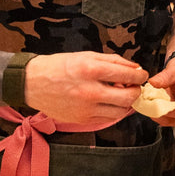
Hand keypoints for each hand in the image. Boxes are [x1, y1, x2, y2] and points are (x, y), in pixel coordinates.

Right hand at [24, 52, 147, 129]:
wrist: (32, 83)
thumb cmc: (60, 66)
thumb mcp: (87, 56)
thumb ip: (113, 61)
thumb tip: (134, 67)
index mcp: (91, 70)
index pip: (127, 75)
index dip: (140, 75)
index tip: (142, 75)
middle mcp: (90, 91)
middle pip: (128, 97)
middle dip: (136, 91)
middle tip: (135, 86)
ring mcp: (86, 108)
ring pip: (120, 111)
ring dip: (127, 103)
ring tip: (122, 94)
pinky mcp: (82, 120)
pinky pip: (107, 119)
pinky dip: (114, 111)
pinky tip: (111, 102)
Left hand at [148, 55, 174, 126]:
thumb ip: (165, 77)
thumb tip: (153, 83)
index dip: (167, 110)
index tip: (154, 105)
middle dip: (159, 112)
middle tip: (147, 102)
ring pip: (168, 121)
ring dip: (157, 112)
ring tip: (150, 100)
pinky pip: (165, 119)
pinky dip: (158, 112)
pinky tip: (153, 102)